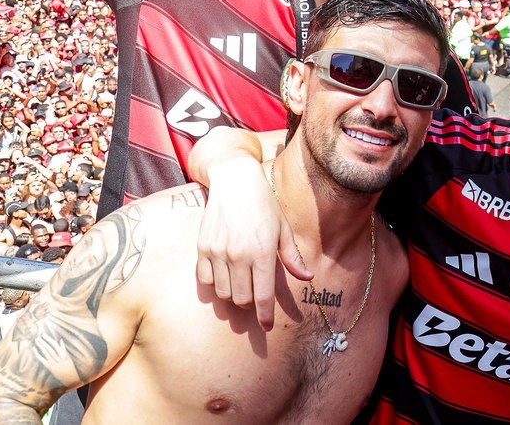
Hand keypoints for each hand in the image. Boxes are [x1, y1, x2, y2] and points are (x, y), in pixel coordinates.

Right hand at [195, 158, 310, 329]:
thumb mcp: (283, 229)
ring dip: (233, 295)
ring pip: (222, 293)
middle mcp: (238, 256)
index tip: (267, 326)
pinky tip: (224, 275)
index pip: (263, 297)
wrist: (235, 182)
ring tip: (241, 285)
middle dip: (250, 304)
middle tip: (256, 297)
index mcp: (262, 253)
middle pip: (241, 299)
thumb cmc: (265, 205)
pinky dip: (215, 283)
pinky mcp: (202, 248)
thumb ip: (292, 257)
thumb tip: (307, 278)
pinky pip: (205, 279)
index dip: (265, 317)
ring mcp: (218, 252)